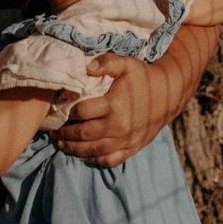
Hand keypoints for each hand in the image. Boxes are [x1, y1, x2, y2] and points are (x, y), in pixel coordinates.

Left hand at [53, 54, 168, 166]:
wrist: (169, 94)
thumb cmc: (143, 77)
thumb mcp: (126, 64)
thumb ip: (106, 63)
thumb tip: (86, 67)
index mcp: (115, 105)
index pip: (82, 112)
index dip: (68, 111)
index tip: (59, 110)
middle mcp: (119, 126)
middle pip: (84, 134)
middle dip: (65, 134)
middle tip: (53, 131)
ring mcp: (126, 140)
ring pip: (93, 151)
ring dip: (74, 149)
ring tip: (60, 144)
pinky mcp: (132, 148)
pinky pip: (109, 160)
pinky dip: (93, 160)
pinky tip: (82, 155)